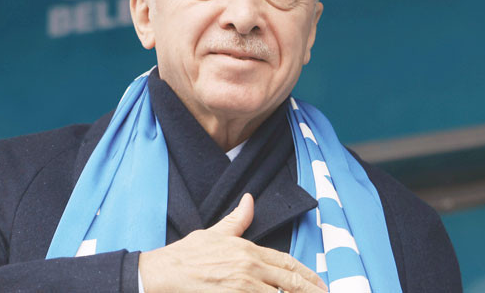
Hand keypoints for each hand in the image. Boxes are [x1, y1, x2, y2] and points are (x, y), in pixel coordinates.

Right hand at [138, 193, 327, 291]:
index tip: (319, 283)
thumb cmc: (187, 255)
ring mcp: (243, 287)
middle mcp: (250, 268)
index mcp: (248, 250)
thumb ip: (238, 219)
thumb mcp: (215, 232)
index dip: (307, 274)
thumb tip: (249, 200)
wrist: (164, 273)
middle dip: (310, 291)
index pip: (287, 262)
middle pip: (290, 283)